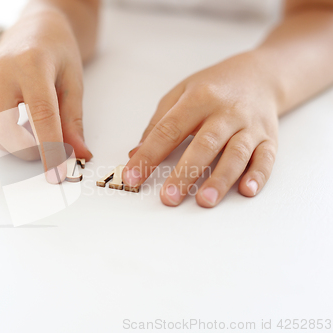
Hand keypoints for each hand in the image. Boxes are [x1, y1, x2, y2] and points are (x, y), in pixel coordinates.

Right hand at [0, 9, 92, 182]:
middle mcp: (0, 72)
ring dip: (13, 146)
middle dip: (25, 152)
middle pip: (2, 130)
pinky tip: (23, 124)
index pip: (40, 115)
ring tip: (36, 136)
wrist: (34, 28)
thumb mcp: (73, 82)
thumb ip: (74, 120)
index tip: (58, 173)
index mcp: (31, 64)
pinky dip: (6, 136)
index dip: (50, 149)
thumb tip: (78, 154)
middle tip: (48, 154)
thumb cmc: (57, 51)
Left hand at [123, 52, 279, 206]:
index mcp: (199, 99)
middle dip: (185, 173)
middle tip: (169, 198)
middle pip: (204, 145)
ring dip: (220, 179)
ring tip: (204, 201)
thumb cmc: (213, 88)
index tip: (133, 177)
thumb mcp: (180, 94)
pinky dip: (257, 175)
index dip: (149, 155)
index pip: (169, 130)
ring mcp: (249, 126)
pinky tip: (246, 191)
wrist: (259, 75)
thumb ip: (158, 123)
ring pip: (236, 154)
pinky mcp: (269, 138)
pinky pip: (266, 158)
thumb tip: (136, 153)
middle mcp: (226, 112)